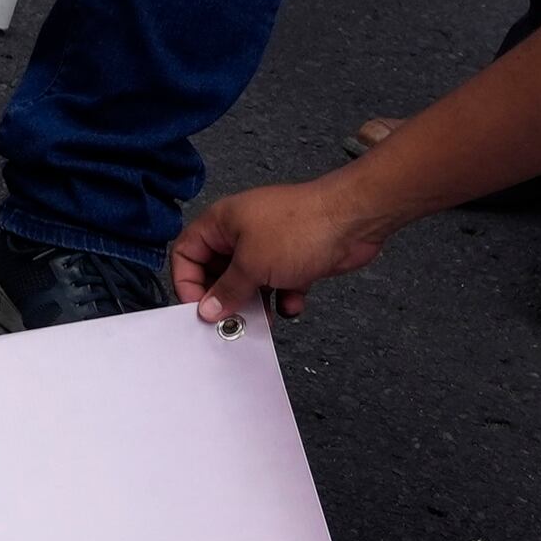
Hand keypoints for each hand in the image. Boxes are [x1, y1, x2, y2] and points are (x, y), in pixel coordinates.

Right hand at [172, 174, 391, 321]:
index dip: (187, 282)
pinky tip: (292, 302)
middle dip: (225, 298)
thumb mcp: (252, 265)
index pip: (186, 253)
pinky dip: (283, 299)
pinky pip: (278, 286)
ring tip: (262, 319)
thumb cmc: (302, 227)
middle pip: (217, 272)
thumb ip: (226, 290)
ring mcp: (269, 246)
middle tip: (231, 320)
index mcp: (221, 223)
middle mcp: (241, 233)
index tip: (200, 308)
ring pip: (249, 283)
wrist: (354, 220)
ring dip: (254, 304)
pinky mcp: (294, 259)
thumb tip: (208, 309)